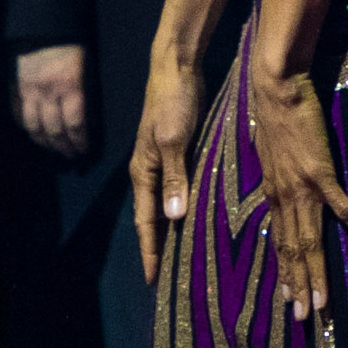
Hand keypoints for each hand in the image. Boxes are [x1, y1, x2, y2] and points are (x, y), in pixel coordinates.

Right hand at [14, 43, 91, 158]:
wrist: (44, 26)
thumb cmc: (73, 46)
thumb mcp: (87, 68)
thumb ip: (86, 94)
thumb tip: (89, 120)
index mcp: (70, 87)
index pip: (75, 124)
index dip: (79, 141)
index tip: (83, 149)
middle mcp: (49, 93)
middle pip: (55, 130)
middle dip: (63, 147)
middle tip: (70, 155)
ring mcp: (30, 91)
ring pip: (34, 127)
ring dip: (44, 143)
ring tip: (53, 149)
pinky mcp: (17, 88)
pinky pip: (18, 114)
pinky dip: (25, 128)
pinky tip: (33, 134)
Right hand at [130, 53, 209, 282]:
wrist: (177, 67)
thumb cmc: (172, 102)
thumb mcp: (172, 140)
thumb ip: (174, 177)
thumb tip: (173, 216)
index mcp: (144, 172)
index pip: (146, 222)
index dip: (150, 251)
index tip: (154, 280)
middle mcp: (152, 172)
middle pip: (155, 219)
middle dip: (161, 248)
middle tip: (172, 279)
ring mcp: (166, 162)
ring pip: (169, 205)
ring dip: (176, 230)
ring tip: (189, 256)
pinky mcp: (181, 152)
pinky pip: (183, 189)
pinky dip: (188, 207)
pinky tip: (202, 217)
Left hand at [240, 68, 347, 322]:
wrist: (275, 88)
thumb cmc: (273, 114)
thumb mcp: (267, 150)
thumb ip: (275, 172)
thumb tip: (278, 182)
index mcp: (273, 194)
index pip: (281, 242)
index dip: (286, 273)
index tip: (289, 299)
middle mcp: (284, 198)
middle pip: (293, 250)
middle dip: (299, 286)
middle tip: (304, 318)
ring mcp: (303, 188)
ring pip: (310, 240)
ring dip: (316, 275)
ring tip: (322, 305)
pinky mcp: (321, 173)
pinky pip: (343, 208)